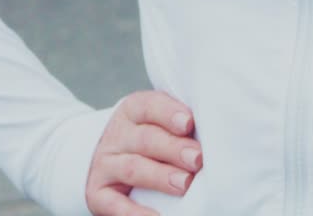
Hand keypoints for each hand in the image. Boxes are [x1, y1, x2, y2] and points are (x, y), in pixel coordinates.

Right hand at [84, 89, 202, 215]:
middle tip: (196, 159)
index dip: (169, 113)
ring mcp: (105, 165)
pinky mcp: (98, 193)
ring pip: (133, 168)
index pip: (149, 106)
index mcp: (132, 111)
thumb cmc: (148, 141)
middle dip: (173, 148)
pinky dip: (137, 213)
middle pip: (145, 139)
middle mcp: (116, 135)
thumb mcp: (156, 124)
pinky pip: (116, 206)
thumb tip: (214, 135)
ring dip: (160, 177)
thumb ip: (179, 126)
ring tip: (184, 184)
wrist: (107, 163)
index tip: (189, 123)